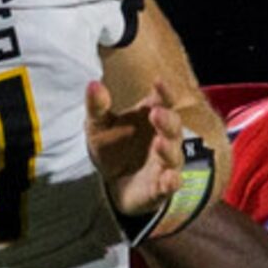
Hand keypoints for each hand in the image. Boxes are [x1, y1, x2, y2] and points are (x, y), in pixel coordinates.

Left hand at [84, 80, 193, 220]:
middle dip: (167, 120)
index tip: (158, 81)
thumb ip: (97, 106)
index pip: (164, 100)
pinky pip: (171, 184)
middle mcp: (165, 137)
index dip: (164, 91)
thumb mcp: (98, 126)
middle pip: (173, 126)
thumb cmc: (111, 148)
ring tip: (160, 143)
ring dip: (168, 149)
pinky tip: (169, 178)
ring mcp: (165, 163)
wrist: (112, 185)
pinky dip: (172, 182)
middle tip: (156, 113)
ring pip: (174, 155)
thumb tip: (93, 84)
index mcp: (152, 116)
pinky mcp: (161, 187)